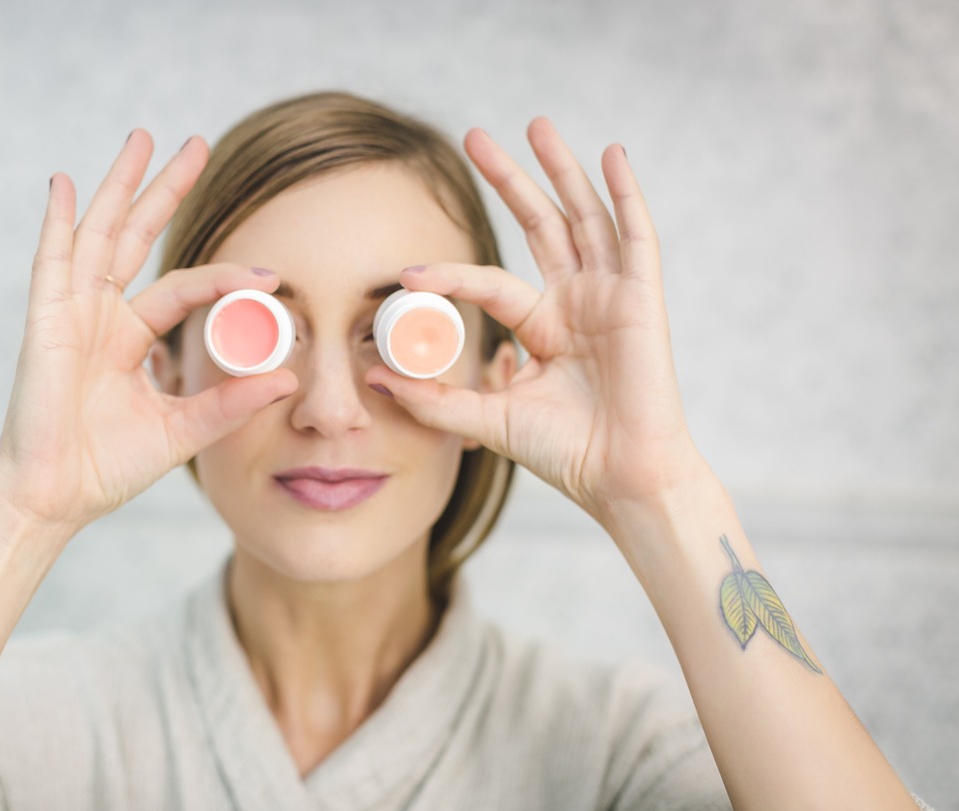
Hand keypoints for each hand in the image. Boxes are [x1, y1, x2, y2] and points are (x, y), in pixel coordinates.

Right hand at [0, 131, 296, 534]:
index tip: (273, 276)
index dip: (226, 277)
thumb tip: (288, 379)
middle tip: (197, 144)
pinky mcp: (45, 322)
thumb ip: (229, 403)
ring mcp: (71, 313)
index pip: (184, 287)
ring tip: (142, 139)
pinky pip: (51, 261)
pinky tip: (67, 184)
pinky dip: (58, 222)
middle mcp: (101, 315)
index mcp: (131, 337)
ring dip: (120, 186)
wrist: (58, 496)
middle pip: (138, 236)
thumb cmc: (109, 467)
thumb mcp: (182, 431)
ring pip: (101, 234)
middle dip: (165, 189)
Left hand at [364, 118, 705, 525]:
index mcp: (541, 326)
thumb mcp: (487, 419)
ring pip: (583, 217)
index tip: (406, 274)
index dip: (449, 275)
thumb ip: (434, 399)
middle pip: (539, 225)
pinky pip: (636, 237)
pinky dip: (626, 195)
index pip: (489, 282)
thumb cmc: (564, 453)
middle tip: (474, 137)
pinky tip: (612, 155)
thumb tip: (374, 378)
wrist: (618, 479)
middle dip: (509, 180)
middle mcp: (575, 302)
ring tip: (535, 124)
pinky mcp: (642, 300)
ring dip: (560, 170)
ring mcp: (609, 296)